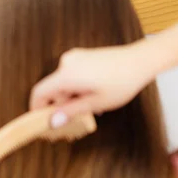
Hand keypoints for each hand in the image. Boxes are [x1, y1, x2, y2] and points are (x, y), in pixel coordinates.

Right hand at [29, 45, 153, 126]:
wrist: (141, 60)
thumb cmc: (122, 82)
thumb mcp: (95, 103)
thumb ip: (71, 112)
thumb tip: (53, 122)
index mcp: (66, 75)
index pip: (39, 92)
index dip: (35, 108)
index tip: (39, 120)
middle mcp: (66, 63)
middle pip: (52, 88)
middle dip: (60, 104)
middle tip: (74, 118)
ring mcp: (74, 57)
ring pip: (63, 82)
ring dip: (71, 96)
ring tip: (91, 106)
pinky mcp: (82, 55)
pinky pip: (71, 74)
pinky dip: (76, 86)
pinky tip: (93, 93)